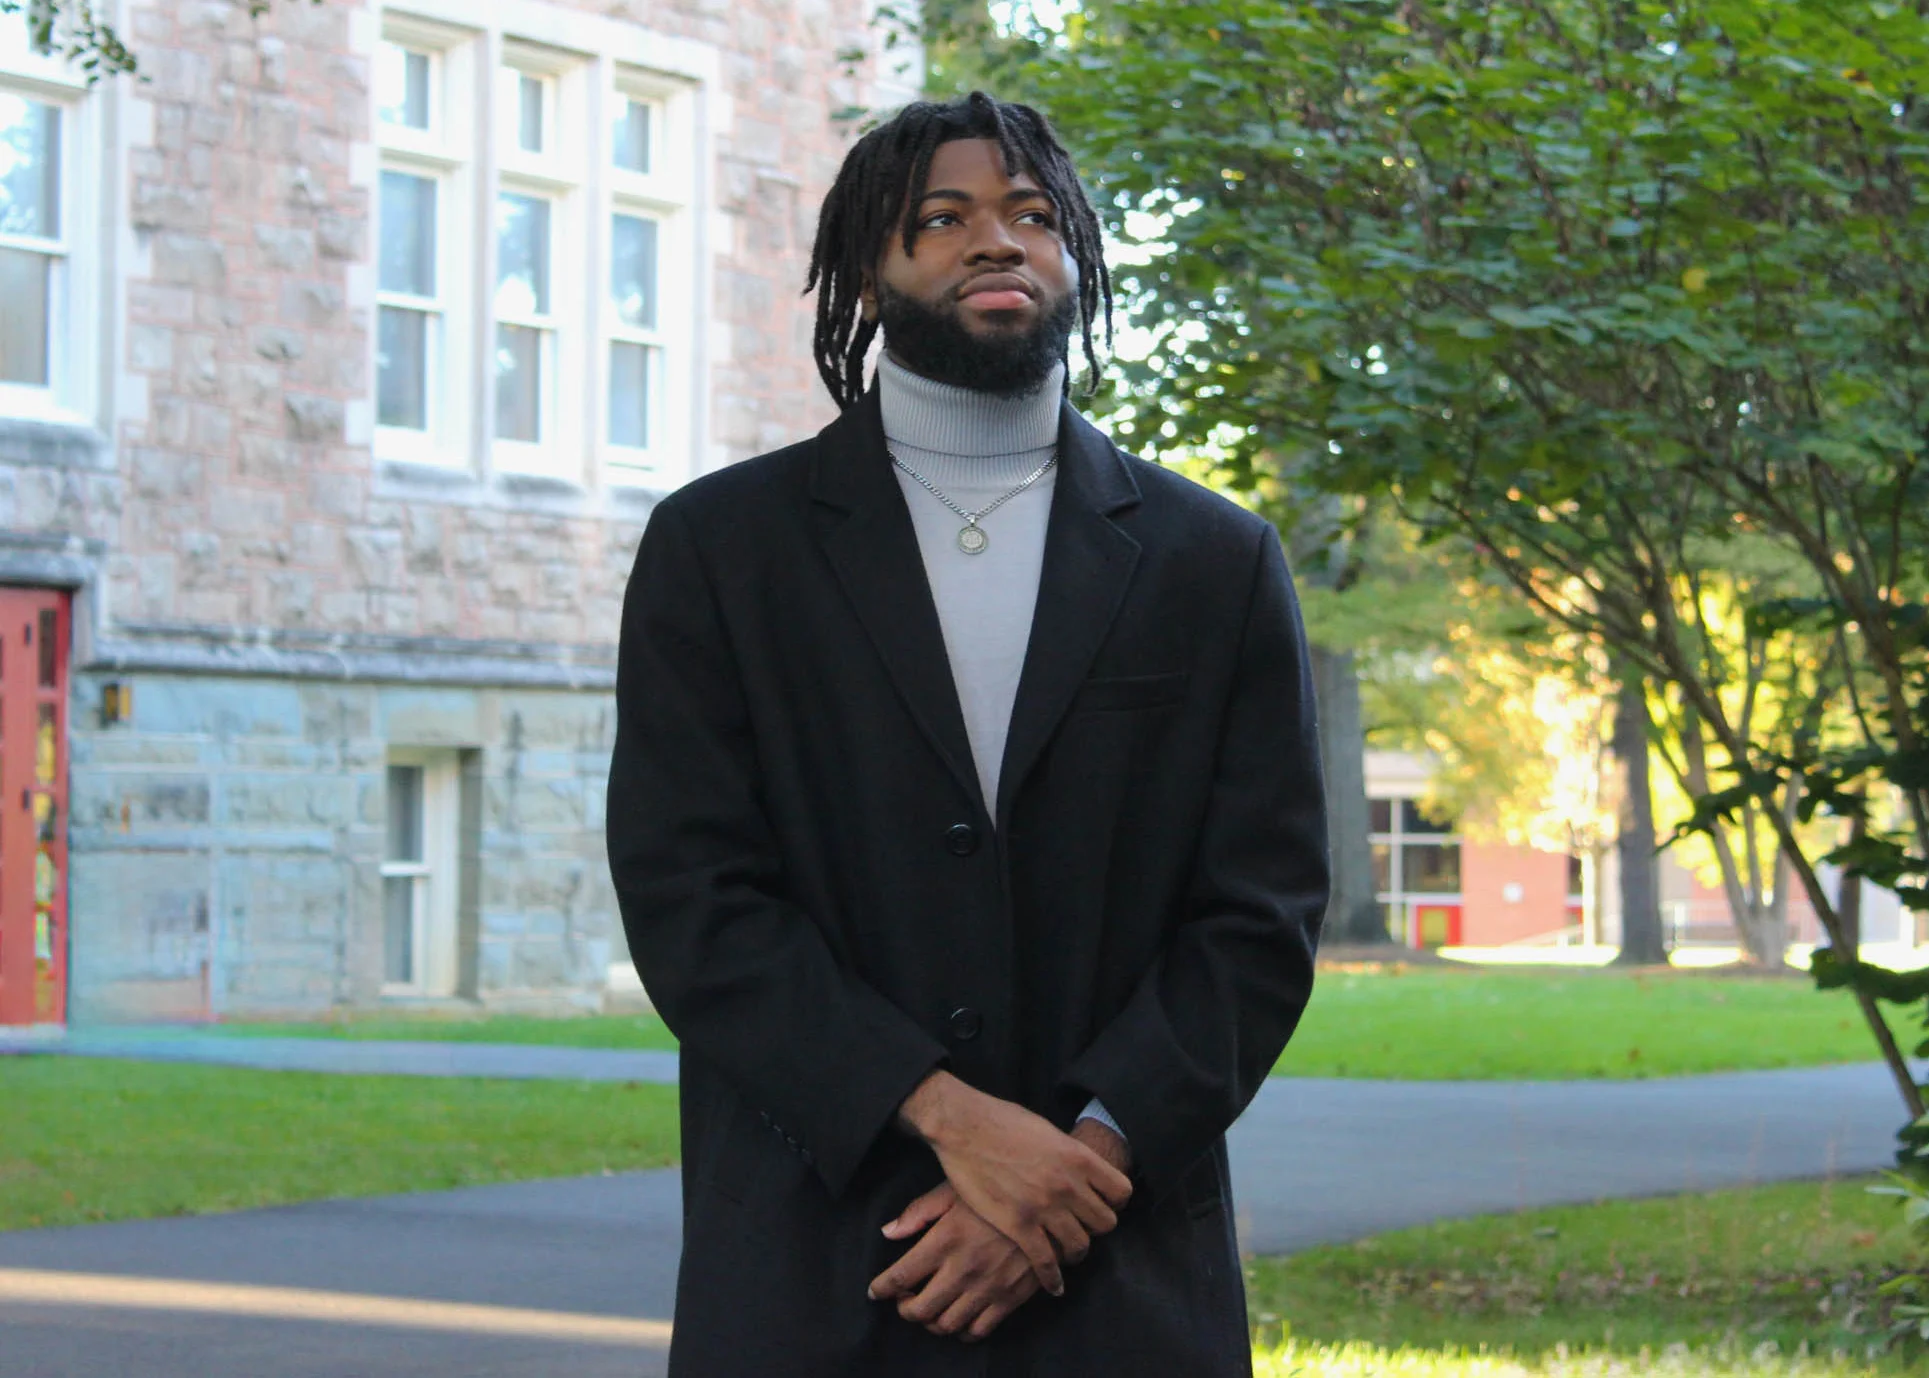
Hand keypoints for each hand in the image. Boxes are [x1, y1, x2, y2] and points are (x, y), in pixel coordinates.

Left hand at [869, 1182, 1038, 1341]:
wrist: (1049, 1200)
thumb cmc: (997, 1188)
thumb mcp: (954, 1188)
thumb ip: (918, 1212)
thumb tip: (888, 1232)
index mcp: (945, 1239)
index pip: (900, 1276)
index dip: (881, 1288)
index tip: (875, 1290)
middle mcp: (963, 1268)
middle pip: (920, 1309)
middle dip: (905, 1309)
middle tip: (904, 1299)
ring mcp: (988, 1287)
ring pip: (946, 1325)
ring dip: (931, 1322)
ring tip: (930, 1308)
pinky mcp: (1010, 1298)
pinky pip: (979, 1330)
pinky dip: (962, 1331)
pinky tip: (959, 1315)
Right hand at [896, 1072, 1131, 1296]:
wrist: (964, 1126)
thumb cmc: (1003, 1121)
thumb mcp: (1049, 1131)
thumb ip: (1068, 1155)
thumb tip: (1078, 1168)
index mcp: (1079, 1157)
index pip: (1121, 1192)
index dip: (1114, 1202)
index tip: (1102, 1205)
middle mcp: (1068, 1184)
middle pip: (1105, 1223)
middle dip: (1094, 1226)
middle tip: (1081, 1227)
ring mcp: (1044, 1206)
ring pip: (1080, 1245)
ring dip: (1075, 1252)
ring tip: (1066, 1253)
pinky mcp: (1018, 1224)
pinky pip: (1047, 1262)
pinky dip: (1052, 1278)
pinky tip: (1053, 1285)